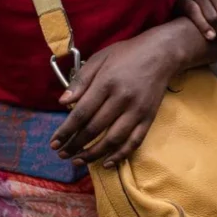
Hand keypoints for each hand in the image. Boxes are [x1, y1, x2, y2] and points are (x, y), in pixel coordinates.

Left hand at [50, 27, 178, 167]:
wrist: (162, 52)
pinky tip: (107, 163)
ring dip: (94, 154)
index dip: (65, 131)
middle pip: (95, 129)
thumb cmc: (128, 53)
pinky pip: (134, 141)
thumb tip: (62, 102)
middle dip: (75, 145)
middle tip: (62, 154)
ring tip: (78, 161)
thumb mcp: (100, 58)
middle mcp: (122, 98)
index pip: (82, 113)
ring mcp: (137, 110)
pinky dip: (120, 155)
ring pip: (113, 140)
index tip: (54, 142)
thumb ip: (80, 80)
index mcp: (107, 82)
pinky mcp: (149, 117)